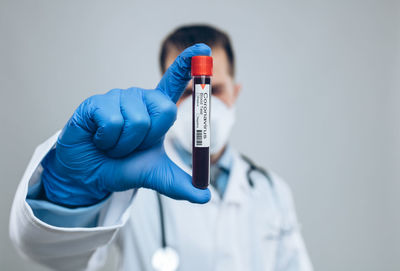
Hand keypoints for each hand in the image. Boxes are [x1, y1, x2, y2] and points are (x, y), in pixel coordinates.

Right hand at [41, 44, 210, 205]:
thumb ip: (180, 184)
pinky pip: (113, 122)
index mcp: (156, 109)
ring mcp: (117, 98)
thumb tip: (205, 196)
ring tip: (113, 143)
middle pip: (165, 110)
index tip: (202, 48)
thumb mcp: (155, 175)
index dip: (188, 65)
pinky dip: (107, 141)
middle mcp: (139, 98)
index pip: (175, 81)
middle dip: (149, 139)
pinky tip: (99, 138)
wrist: (90, 174)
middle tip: (131, 146)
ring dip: (125, 144)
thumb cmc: (123, 166)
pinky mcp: (96, 102)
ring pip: (137, 121)